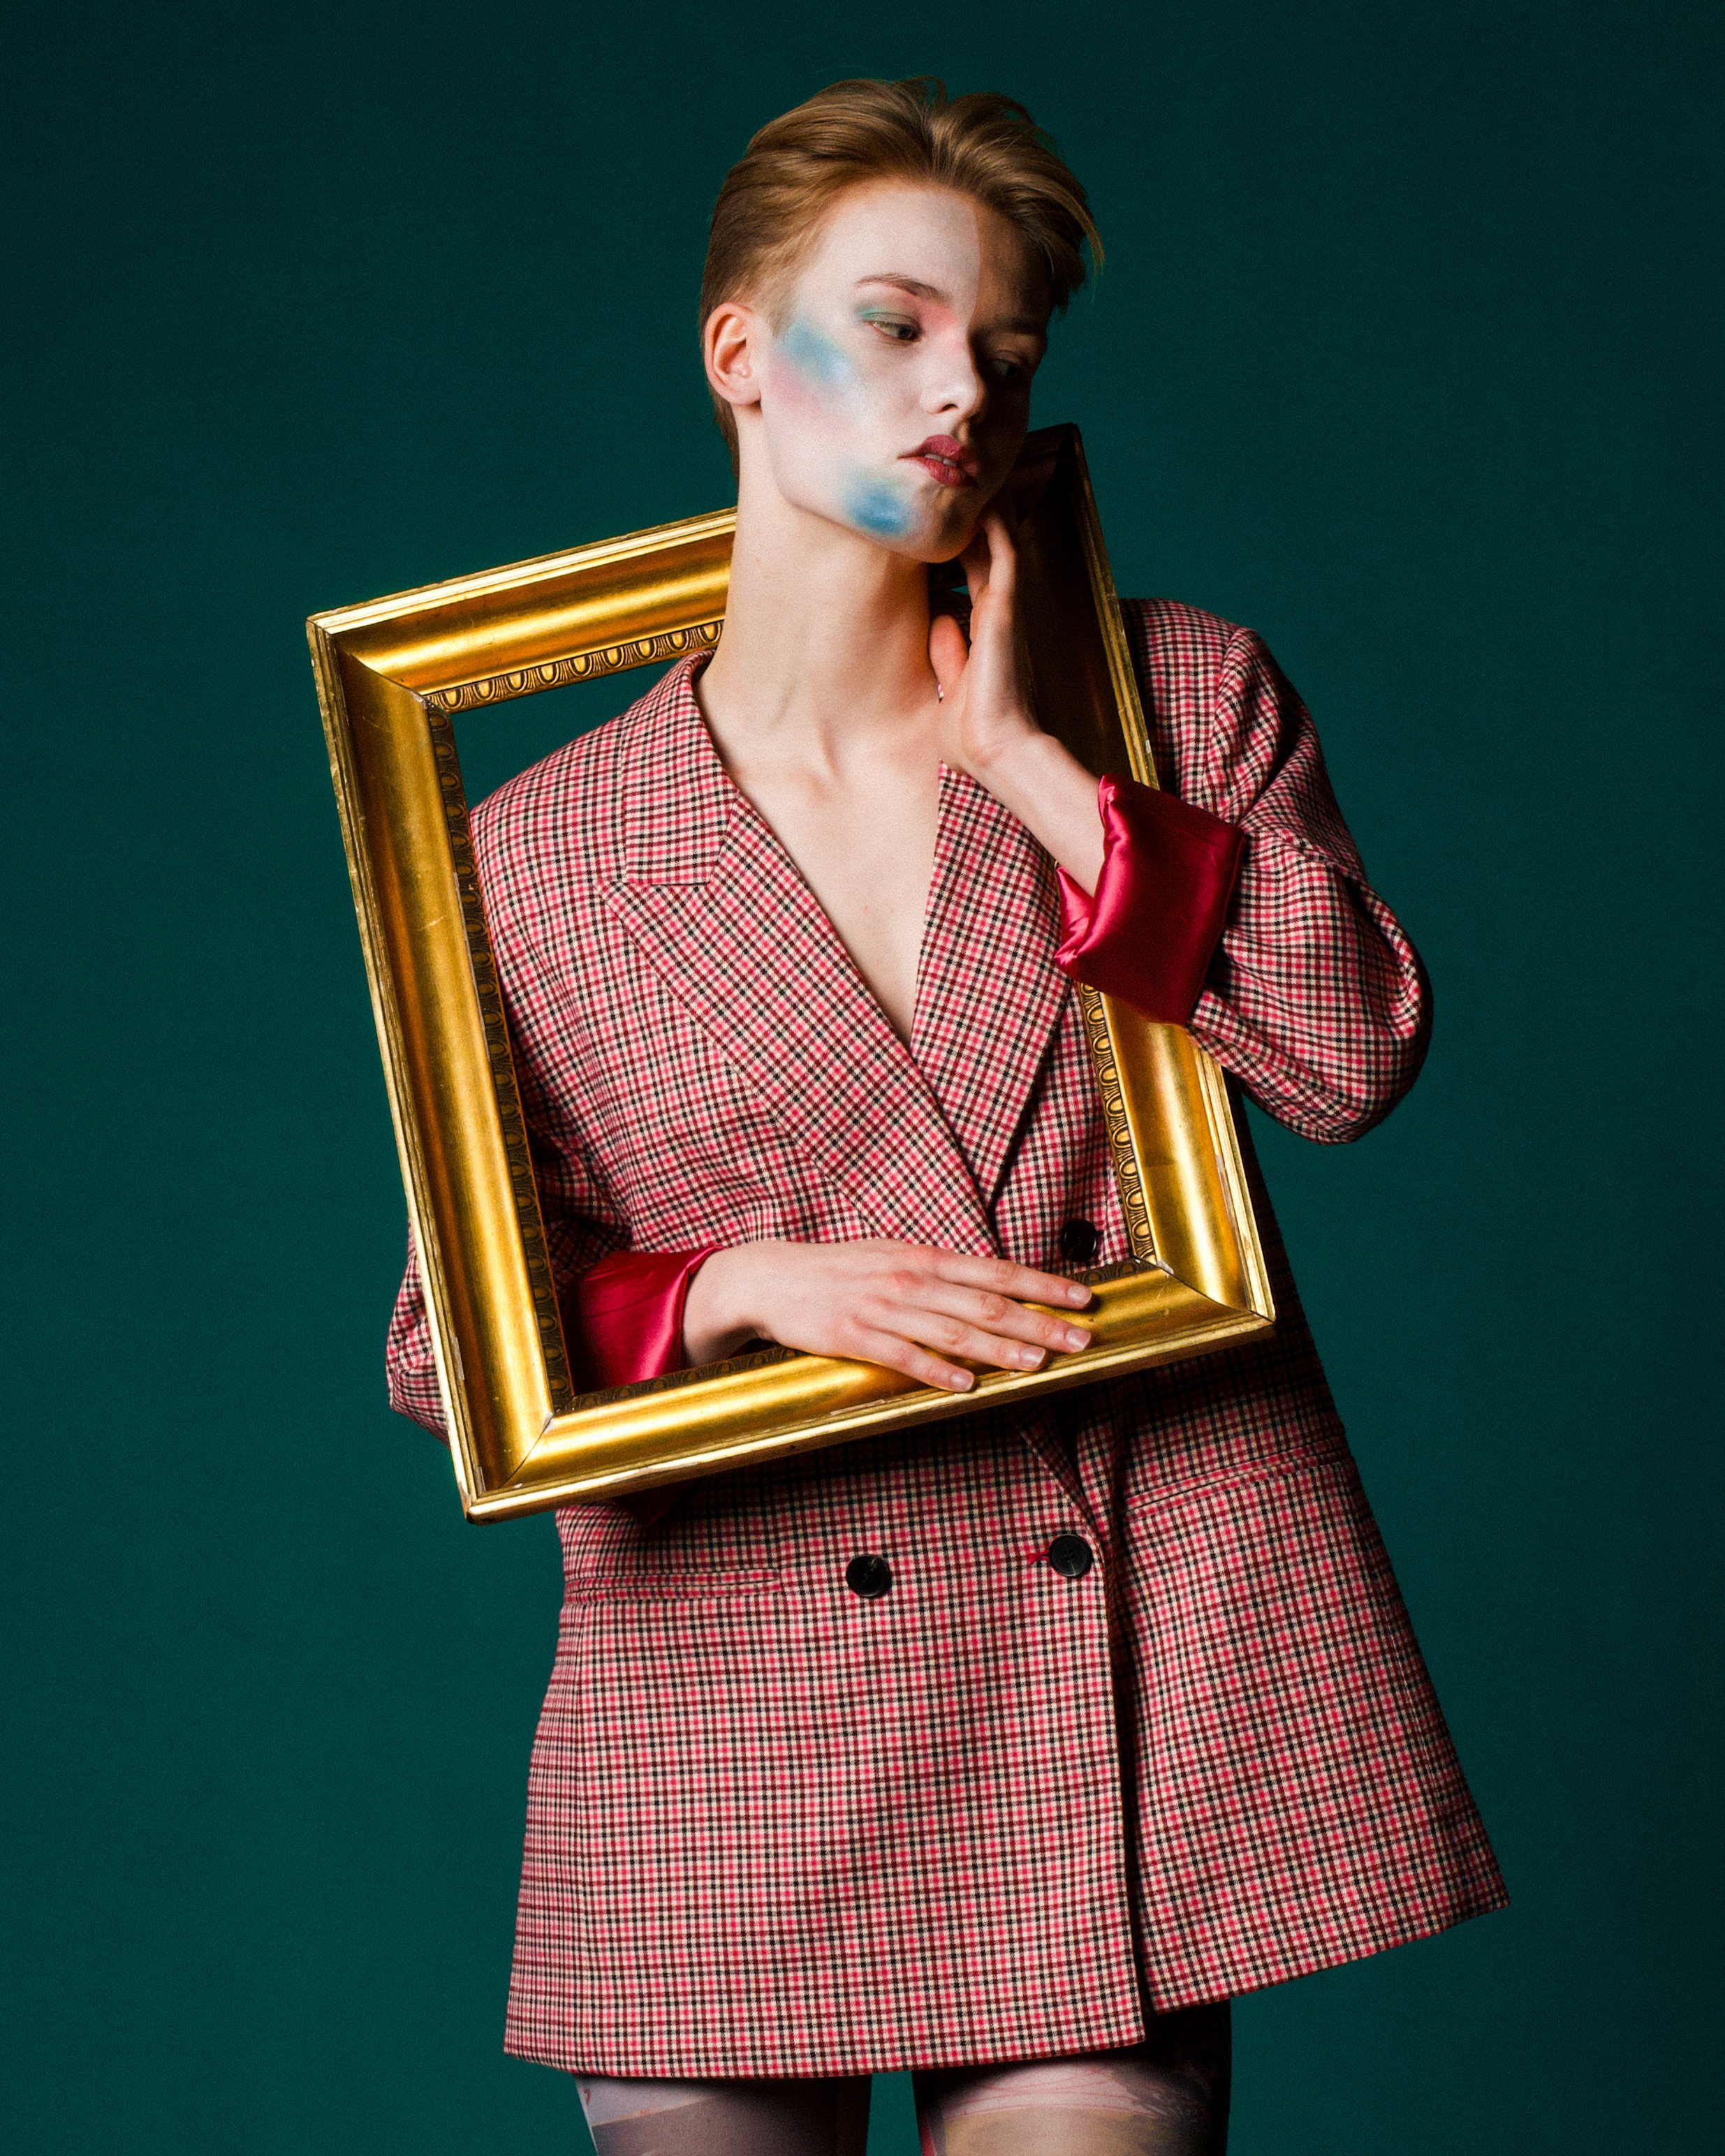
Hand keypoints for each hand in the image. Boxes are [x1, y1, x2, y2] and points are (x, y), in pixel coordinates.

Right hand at [682, 1238, 1093, 1392]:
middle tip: (1080, 1339)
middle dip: (1040, 1322)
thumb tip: (991, 1286)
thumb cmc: (839, 1270)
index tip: (1084, 1298)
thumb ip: (940, 1274)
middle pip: (987, 1303)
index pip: (998, 1272)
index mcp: (924, 1257)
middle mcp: (910, 1278)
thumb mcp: (893, 1258)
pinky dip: (937, 1371)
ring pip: (953, 1330)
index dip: (1045, 1285)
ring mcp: (882, 1308)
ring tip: (1039, 1363)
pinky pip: (904, 1357)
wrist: (771, 1278)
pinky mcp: (854, 1337)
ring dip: (1001, 1348)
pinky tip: (966, 1384)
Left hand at [928, 508, 1039, 780]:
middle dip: (976, 518)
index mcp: (982, 633)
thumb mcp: (948, 687)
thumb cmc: (970, 733)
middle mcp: (996, 616)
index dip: (960, 545)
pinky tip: (988, 499)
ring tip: (978, 474)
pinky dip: (998, 527)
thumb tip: (939, 621)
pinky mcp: (1005, 611)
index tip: (943, 520)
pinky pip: (1004, 557)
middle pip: (986, 552)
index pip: (972, 576)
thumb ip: (946, 655)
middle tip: (963, 482)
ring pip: (998, 546)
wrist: (994, 751)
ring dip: (989, 512)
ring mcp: (1003, 611)